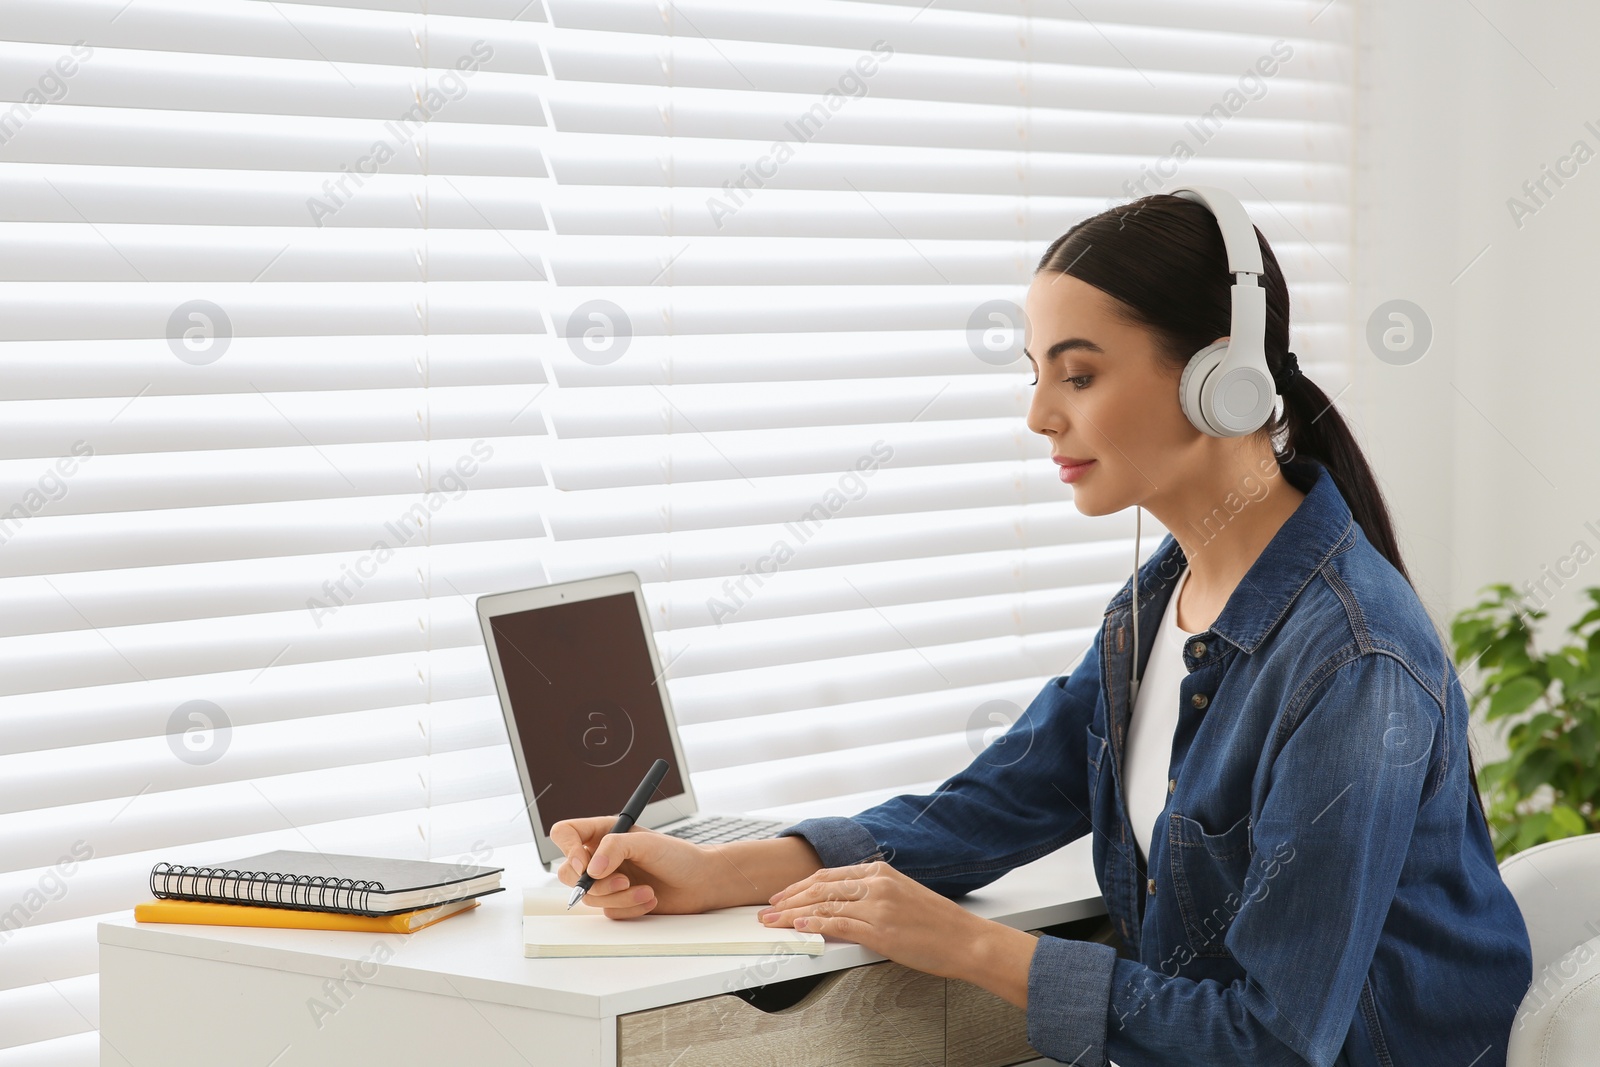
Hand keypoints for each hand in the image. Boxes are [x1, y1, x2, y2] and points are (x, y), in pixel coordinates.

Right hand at [550, 817, 721, 918]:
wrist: (700, 883)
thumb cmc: (677, 856)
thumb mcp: (646, 843)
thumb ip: (615, 848)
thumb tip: (592, 869)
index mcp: (603, 833)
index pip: (565, 834)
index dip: (566, 849)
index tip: (584, 864)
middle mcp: (600, 857)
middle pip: (568, 872)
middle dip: (594, 883)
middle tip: (622, 881)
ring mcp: (607, 881)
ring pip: (589, 897)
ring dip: (619, 897)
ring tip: (646, 890)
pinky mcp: (616, 903)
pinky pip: (608, 911)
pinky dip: (629, 908)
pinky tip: (649, 898)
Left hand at [755, 858, 986, 979]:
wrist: (966, 940)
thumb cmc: (938, 923)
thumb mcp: (903, 895)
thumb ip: (874, 894)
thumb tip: (843, 904)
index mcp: (881, 872)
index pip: (829, 875)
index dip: (800, 885)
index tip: (782, 895)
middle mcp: (876, 884)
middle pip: (820, 887)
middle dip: (788, 898)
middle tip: (767, 908)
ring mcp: (877, 906)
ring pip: (823, 905)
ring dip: (792, 913)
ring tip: (772, 921)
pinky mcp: (880, 930)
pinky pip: (839, 924)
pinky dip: (815, 924)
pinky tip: (799, 927)